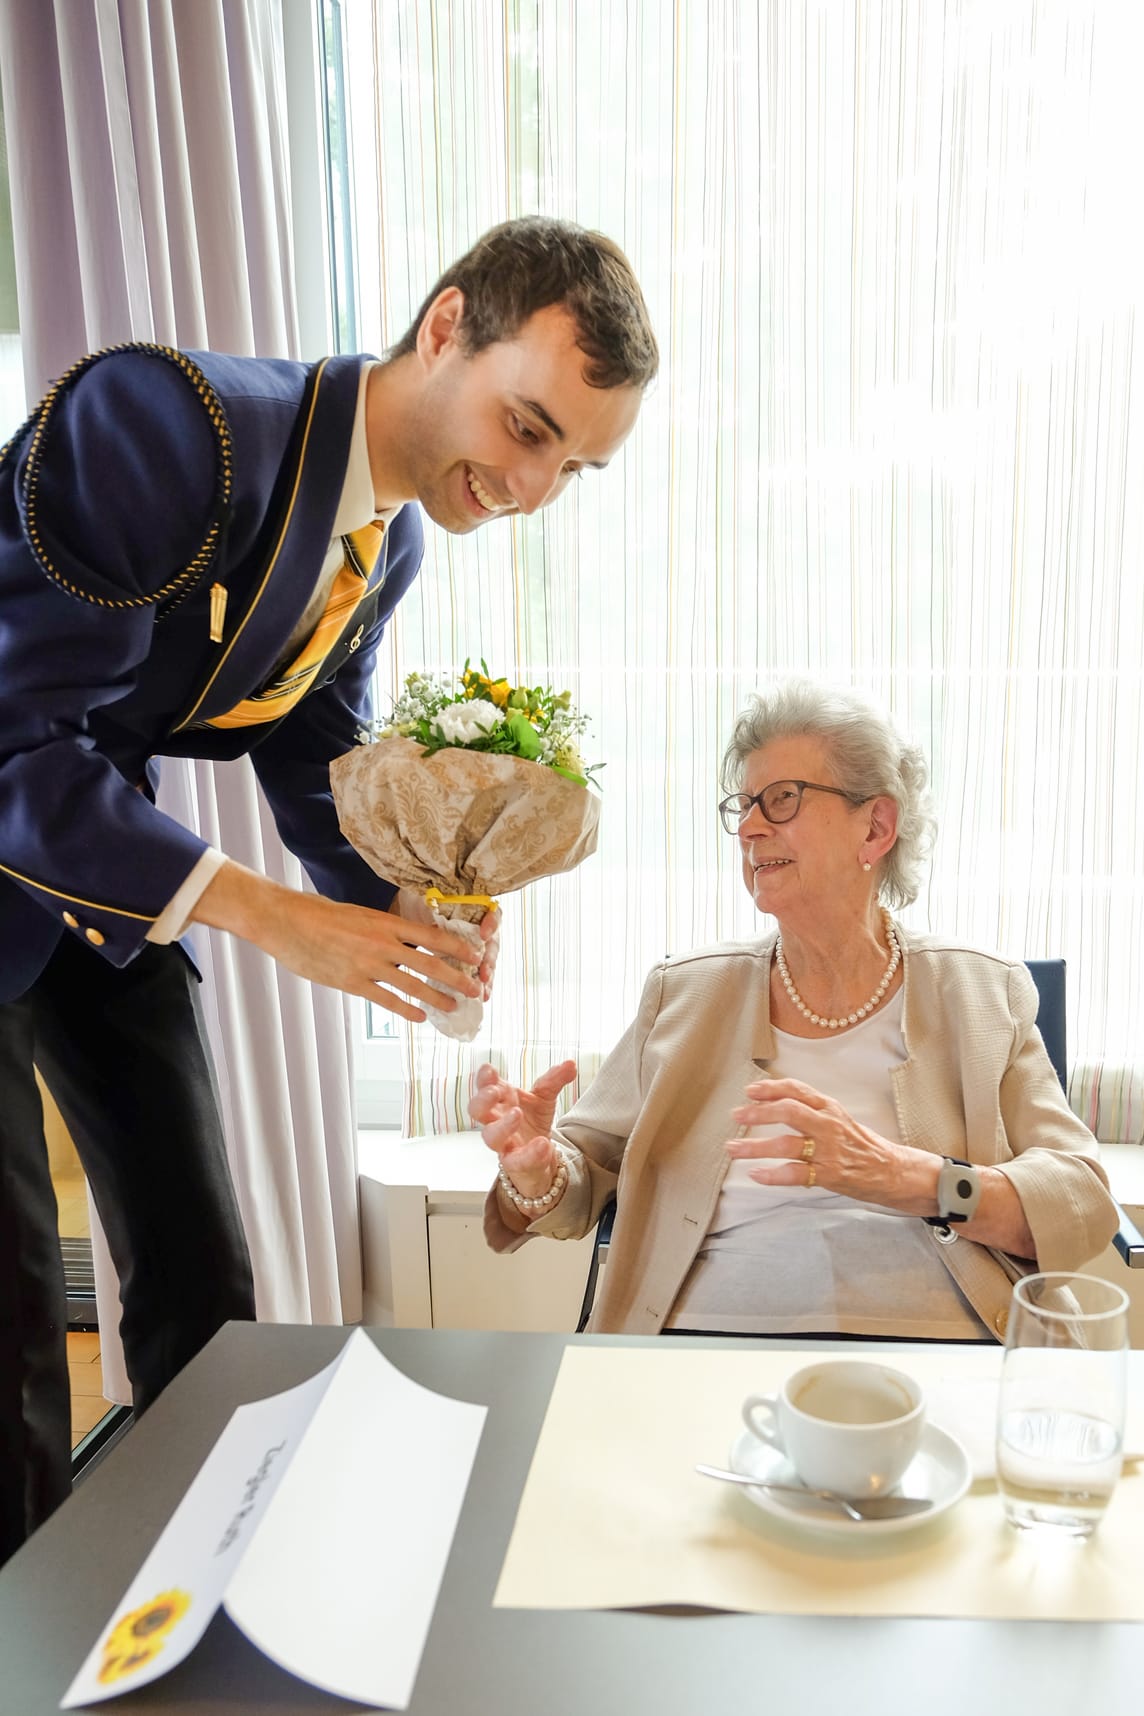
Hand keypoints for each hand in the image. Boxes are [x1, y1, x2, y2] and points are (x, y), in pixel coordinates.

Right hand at [193, 860, 483, 1023]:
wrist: (285, 921)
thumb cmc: (319, 914)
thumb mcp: (358, 914)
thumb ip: (382, 928)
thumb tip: (403, 940)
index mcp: (385, 922)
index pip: (431, 935)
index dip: (457, 947)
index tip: (476, 956)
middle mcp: (382, 943)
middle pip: (430, 963)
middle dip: (456, 978)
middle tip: (475, 989)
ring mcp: (367, 965)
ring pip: (412, 985)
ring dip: (436, 998)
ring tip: (453, 1007)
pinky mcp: (351, 983)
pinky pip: (386, 1000)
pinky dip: (405, 1009)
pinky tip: (420, 1017)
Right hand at [469, 1059, 576, 1200]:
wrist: (540, 1154)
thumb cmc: (532, 1120)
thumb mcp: (545, 1097)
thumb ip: (554, 1080)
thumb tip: (570, 1064)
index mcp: (501, 1100)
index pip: (484, 1086)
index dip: (483, 1078)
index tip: (489, 1070)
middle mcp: (496, 1120)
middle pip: (477, 1110)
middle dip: (482, 1099)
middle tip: (495, 1091)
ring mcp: (503, 1142)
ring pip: (490, 1136)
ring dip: (502, 1125)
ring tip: (518, 1114)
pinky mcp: (514, 1163)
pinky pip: (516, 1161)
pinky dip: (529, 1153)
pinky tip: (542, 1144)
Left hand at [725, 1077, 939, 1214]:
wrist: (895, 1171)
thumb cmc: (863, 1145)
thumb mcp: (839, 1119)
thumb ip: (813, 1110)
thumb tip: (775, 1102)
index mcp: (830, 1107)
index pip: (797, 1089)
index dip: (771, 1088)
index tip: (749, 1091)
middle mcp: (829, 1125)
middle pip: (788, 1111)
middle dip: (758, 1113)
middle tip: (736, 1116)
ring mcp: (829, 1150)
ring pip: (786, 1144)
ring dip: (754, 1147)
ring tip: (733, 1148)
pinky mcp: (830, 1174)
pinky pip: (796, 1173)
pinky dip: (772, 1174)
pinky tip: (755, 1174)